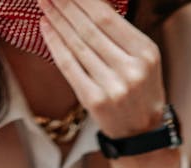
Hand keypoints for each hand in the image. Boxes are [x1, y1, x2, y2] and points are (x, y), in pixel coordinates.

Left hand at [39, 0, 170, 138]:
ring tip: (44, 4)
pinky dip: (55, 45)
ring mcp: (112, 87)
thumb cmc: (141, 88)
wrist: (142, 131)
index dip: (82, 0)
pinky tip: (45, 28)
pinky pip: (69, 66)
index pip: (107, 17)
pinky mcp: (95, 101)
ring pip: (77, 45)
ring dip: (56, 21)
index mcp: (145, 53)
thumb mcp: (142, 56)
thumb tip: (90, 2)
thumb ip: (120, 30)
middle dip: (65, 6)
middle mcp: (130, 70)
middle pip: (89, 29)